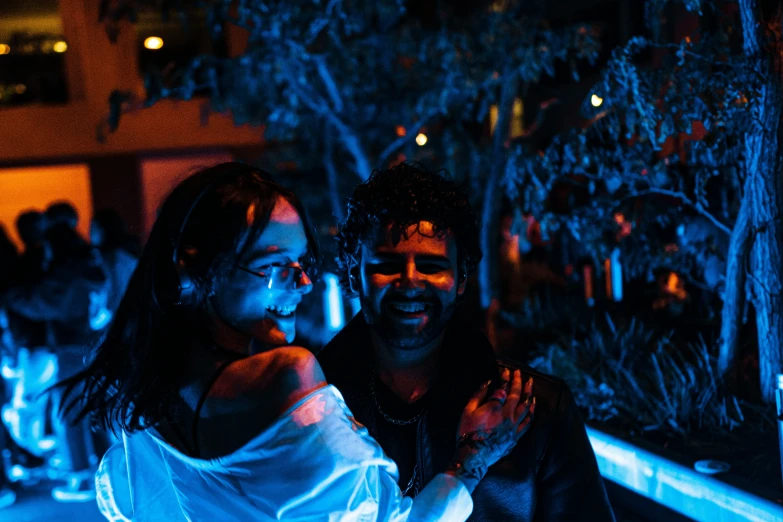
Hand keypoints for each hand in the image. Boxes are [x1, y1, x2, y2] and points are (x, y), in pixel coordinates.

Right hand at [446, 369, 534, 491]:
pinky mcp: (516, 436)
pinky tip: (533, 405)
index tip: (506, 371)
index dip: (506, 378)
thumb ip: (478, 395)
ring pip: (525, 407)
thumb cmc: (468, 432)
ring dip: (529, 393)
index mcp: (495, 408)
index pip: (504, 388)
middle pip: (517, 395)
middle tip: (520, 373)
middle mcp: (507, 415)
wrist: (474, 456)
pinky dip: (531, 412)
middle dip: (519, 382)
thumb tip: (487, 383)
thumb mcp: (467, 411)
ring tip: (530, 384)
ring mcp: (513, 426)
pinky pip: (528, 422)